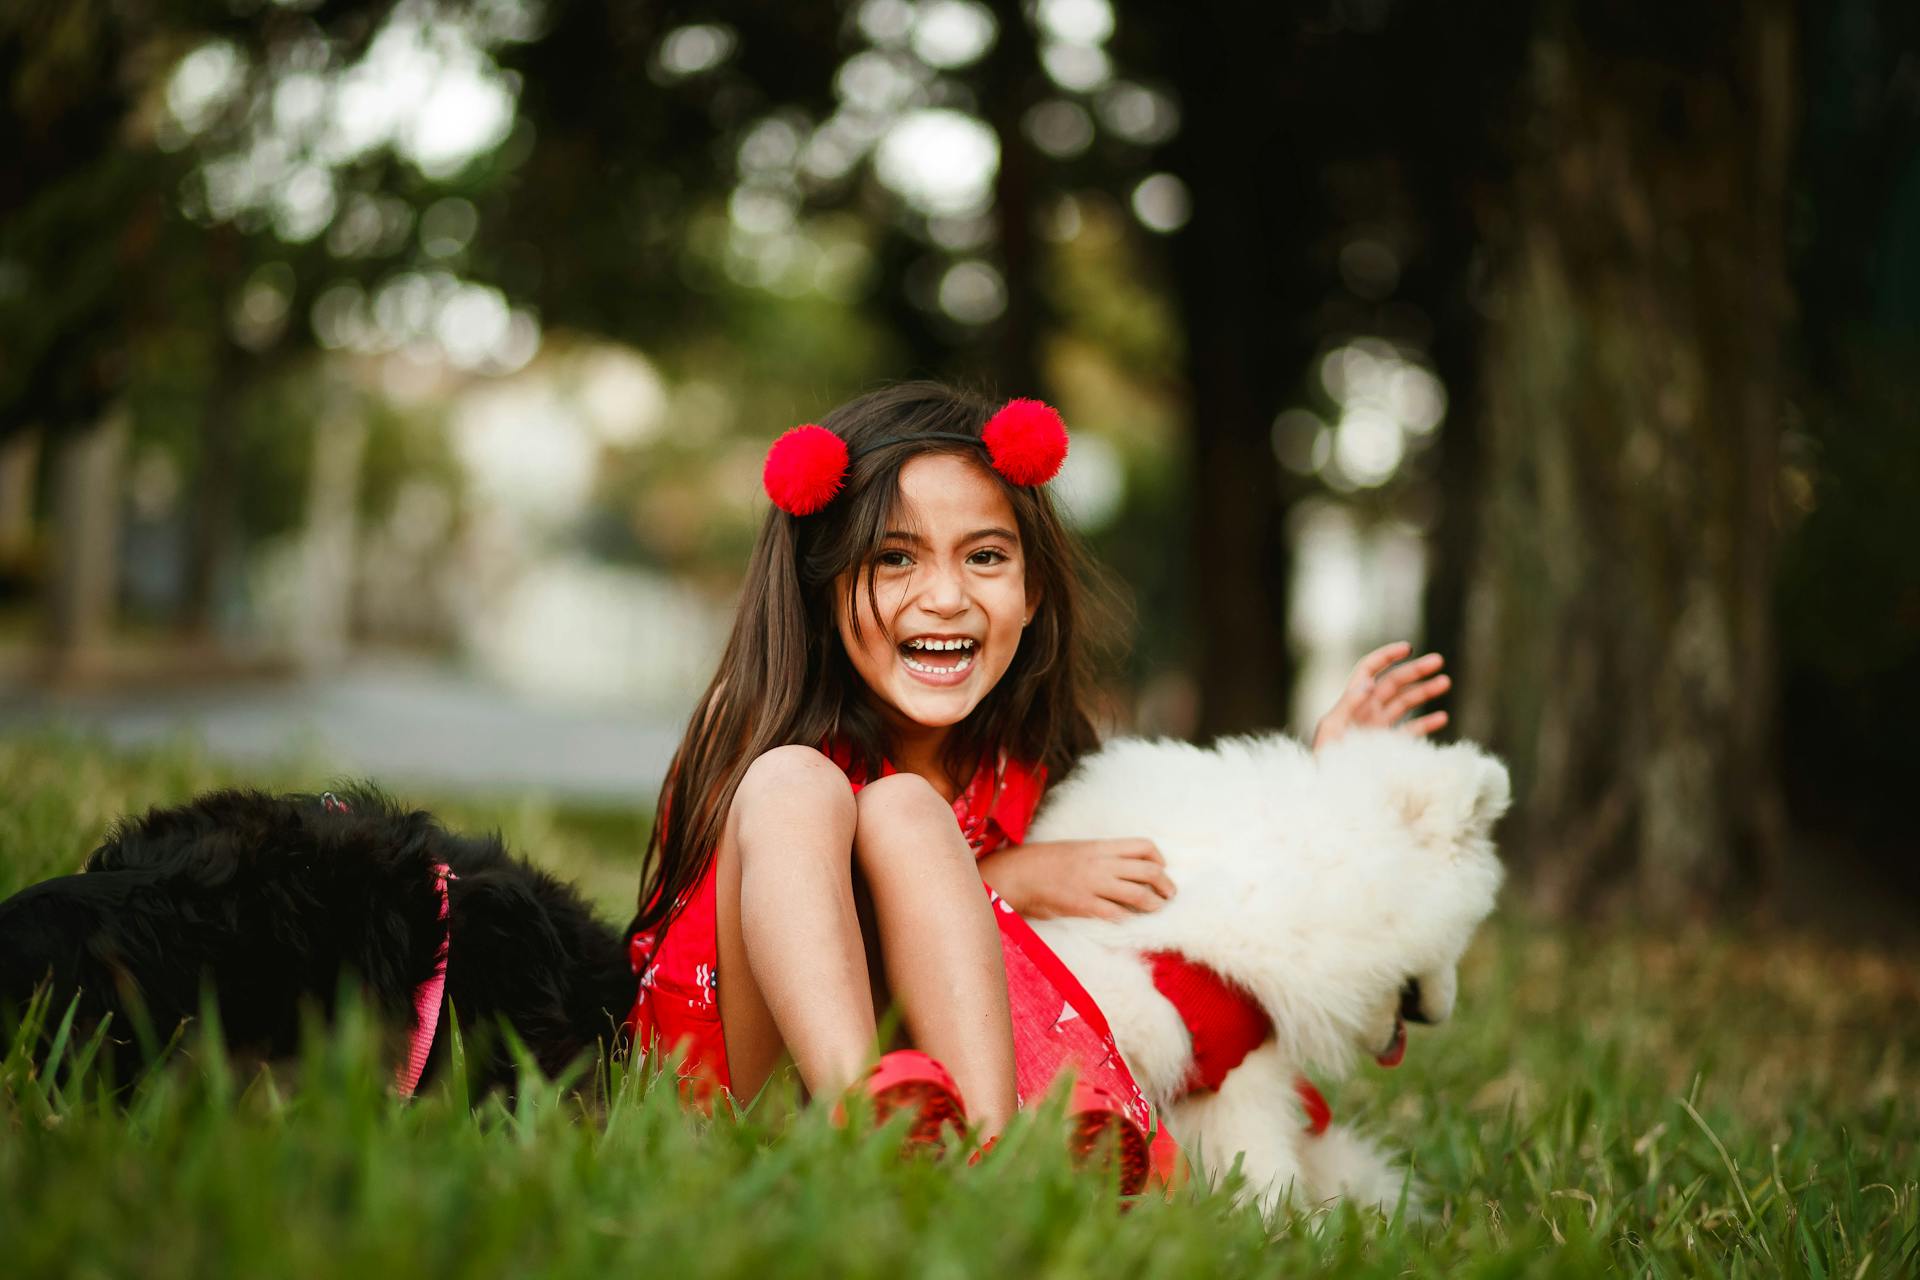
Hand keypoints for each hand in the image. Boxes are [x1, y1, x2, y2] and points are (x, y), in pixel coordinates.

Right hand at [977, 838, 1176, 920]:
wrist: (1018, 874)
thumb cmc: (1045, 862)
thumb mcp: (1077, 849)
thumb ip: (1100, 857)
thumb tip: (1122, 868)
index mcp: (1100, 846)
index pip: (1143, 846)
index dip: (1159, 859)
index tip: (1161, 869)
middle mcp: (1101, 863)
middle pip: (1148, 871)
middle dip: (1165, 885)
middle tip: (1169, 895)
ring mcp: (1093, 885)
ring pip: (1139, 894)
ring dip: (1154, 904)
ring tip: (1158, 909)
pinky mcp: (1084, 905)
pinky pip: (1116, 914)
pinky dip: (1128, 919)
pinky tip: (1130, 922)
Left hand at [1312, 641, 1450, 750]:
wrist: (1330, 793)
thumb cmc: (1324, 759)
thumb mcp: (1332, 728)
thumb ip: (1349, 704)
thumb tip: (1371, 681)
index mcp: (1352, 702)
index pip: (1369, 670)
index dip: (1387, 656)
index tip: (1408, 648)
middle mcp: (1367, 711)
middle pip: (1394, 683)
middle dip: (1415, 670)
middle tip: (1439, 661)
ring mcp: (1379, 728)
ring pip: (1405, 703)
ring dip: (1425, 692)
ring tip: (1445, 683)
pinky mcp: (1388, 746)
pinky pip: (1410, 731)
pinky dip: (1426, 724)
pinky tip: (1442, 717)